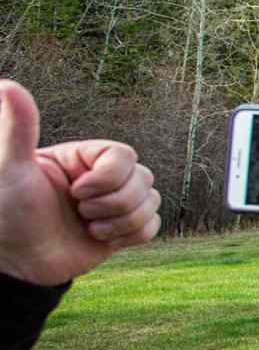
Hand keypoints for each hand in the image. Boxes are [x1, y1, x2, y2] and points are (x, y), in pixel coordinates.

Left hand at [0, 81, 160, 286]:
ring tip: (88, 229)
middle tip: (78, 213)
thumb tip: (7, 85)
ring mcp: (114, 203)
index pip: (124, 155)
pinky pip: (152, 227)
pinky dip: (130, 237)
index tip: (75, 193)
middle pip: (143, 178)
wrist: (18, 264)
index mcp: (83, 158)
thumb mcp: (10, 168)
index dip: (108, 178)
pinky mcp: (122, 230)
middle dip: (113, 203)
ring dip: (120, 223)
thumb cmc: (7, 214)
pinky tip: (101, 240)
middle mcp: (102, 177)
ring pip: (151, 202)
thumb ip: (17, 128)